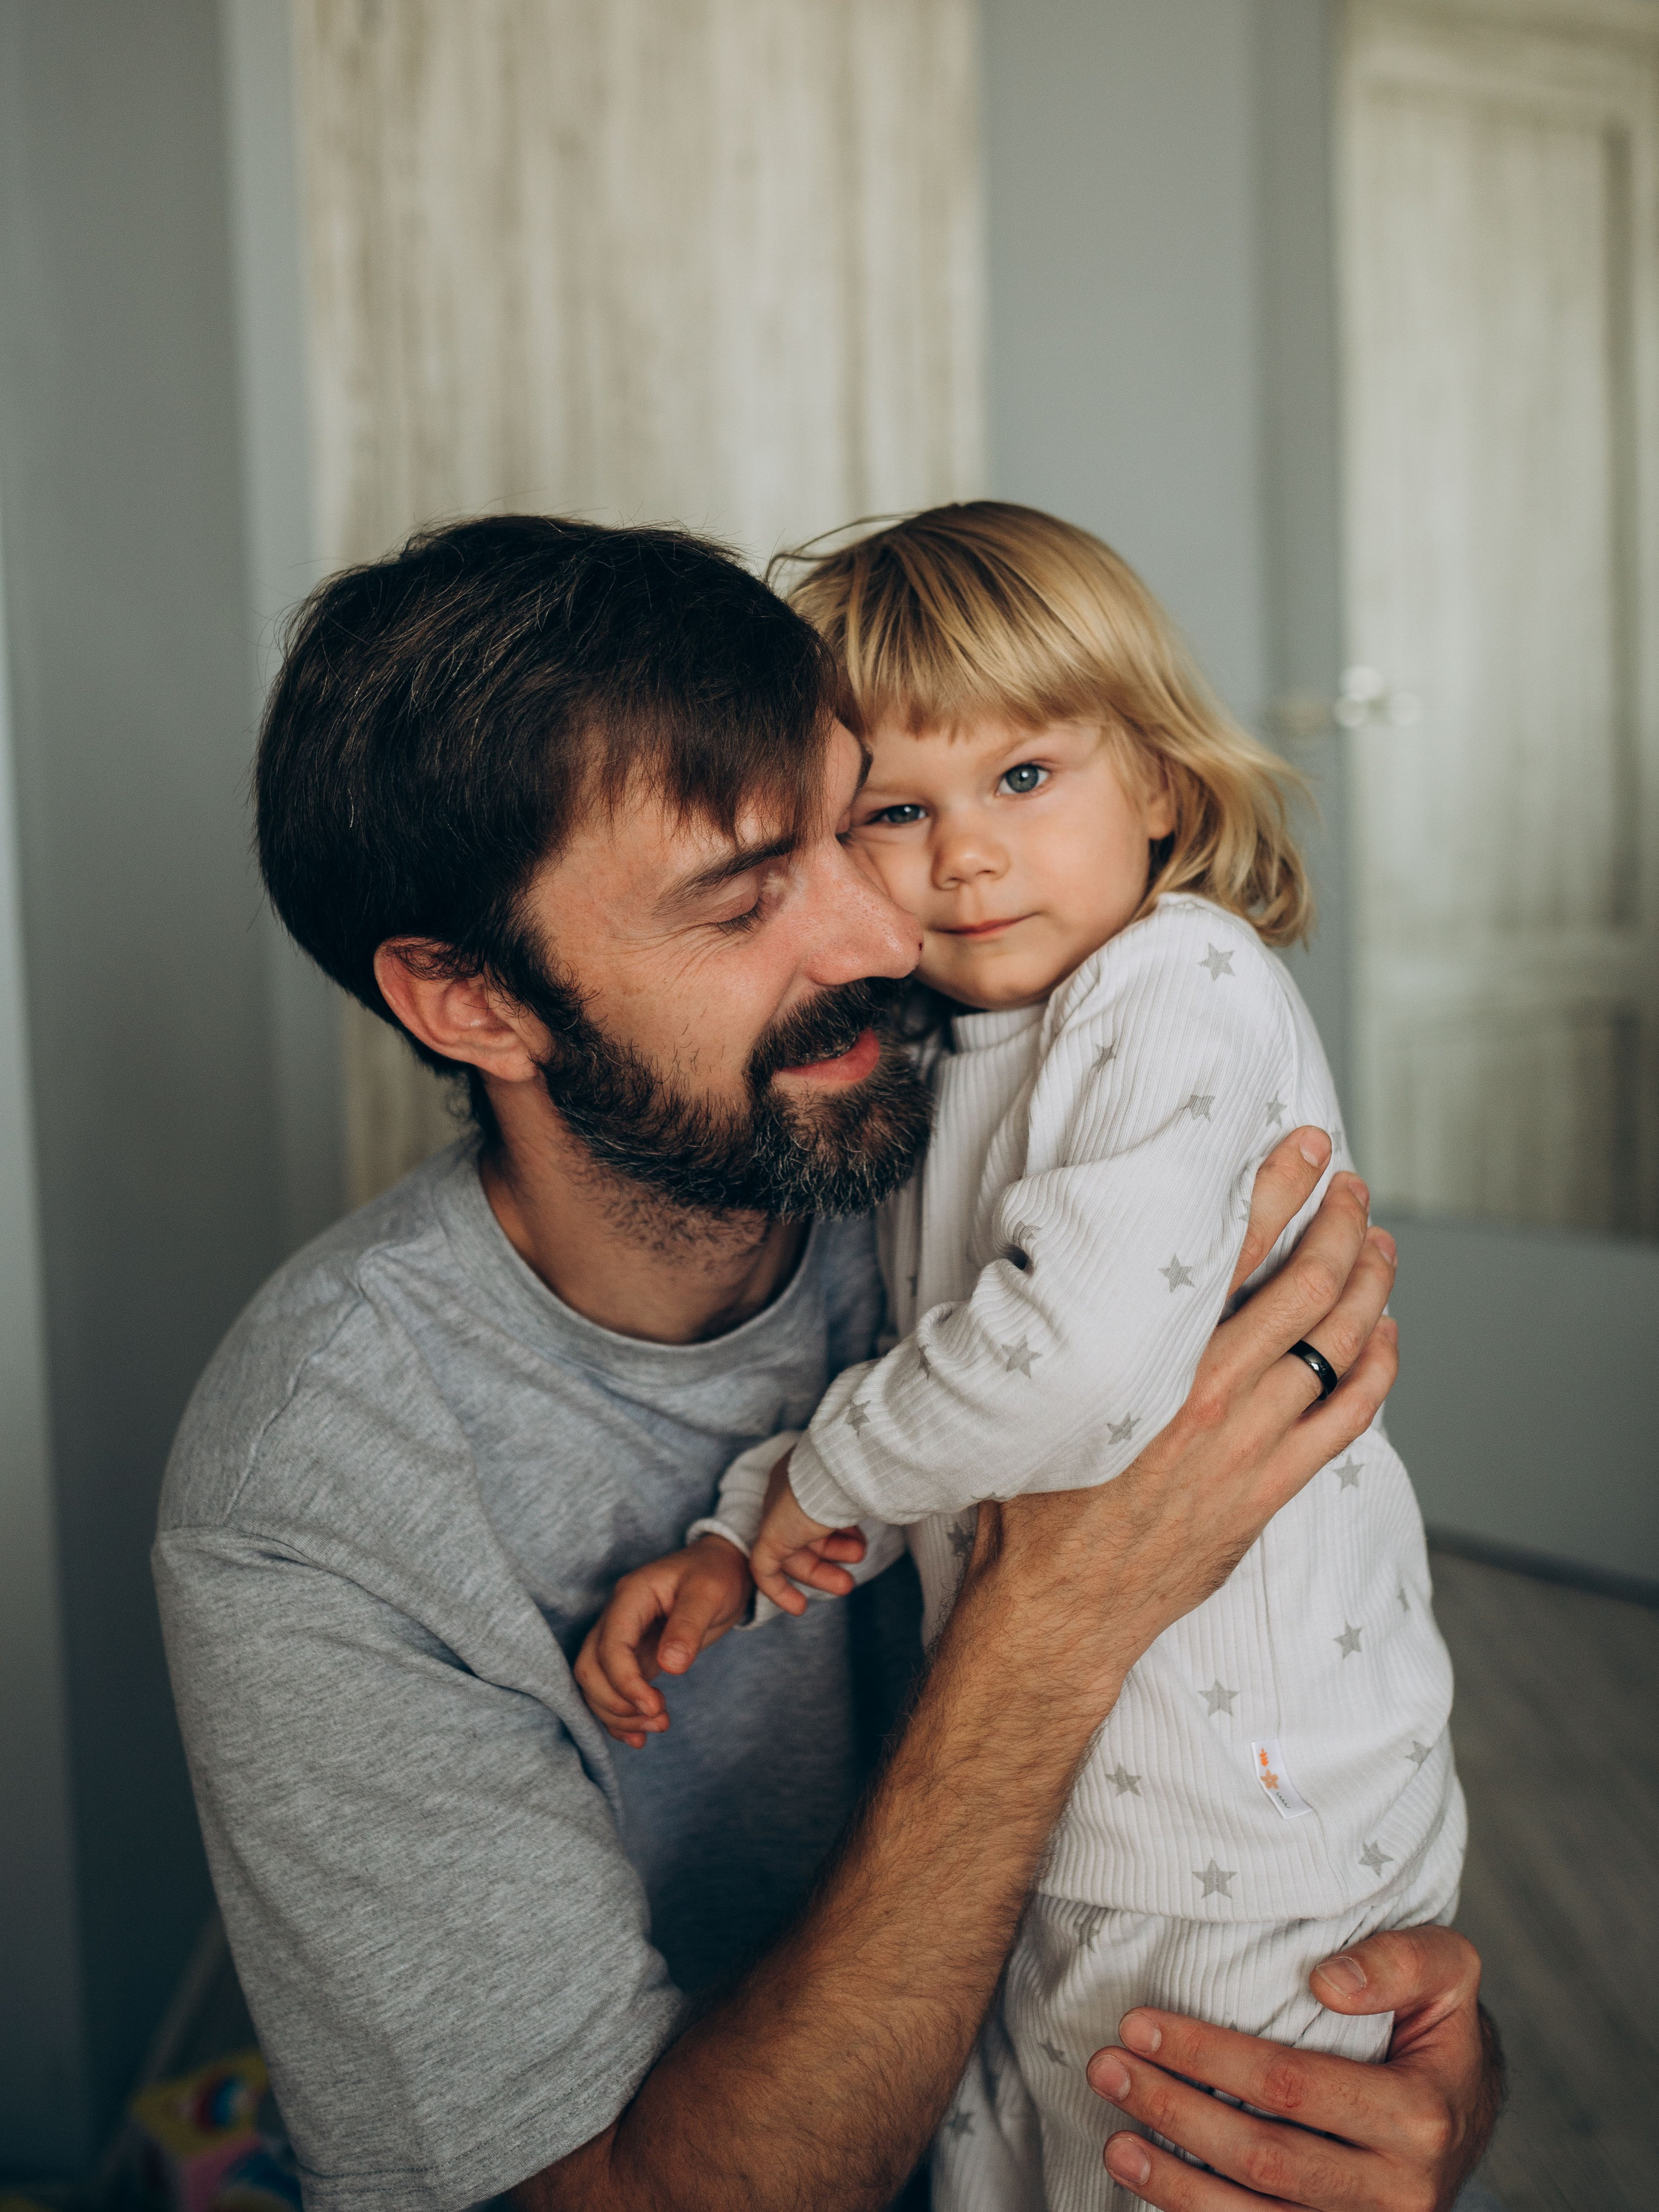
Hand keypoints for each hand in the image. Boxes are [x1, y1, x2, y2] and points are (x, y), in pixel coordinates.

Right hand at [573, 1537, 753, 1748]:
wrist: (723, 1567)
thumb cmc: (716, 1573)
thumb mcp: (709, 1593)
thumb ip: (688, 1627)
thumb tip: (670, 1667)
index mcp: (630, 1596)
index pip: (610, 1646)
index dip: (625, 1682)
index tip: (655, 1707)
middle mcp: (617, 1617)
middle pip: (590, 1668)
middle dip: (616, 1703)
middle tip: (658, 1720)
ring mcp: (622, 1637)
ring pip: (595, 1682)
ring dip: (617, 1713)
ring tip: (657, 1726)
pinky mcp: (633, 1655)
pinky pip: (611, 1688)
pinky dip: (618, 1714)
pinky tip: (639, 1734)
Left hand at [749, 1451, 868, 1616]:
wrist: (844, 1468)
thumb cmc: (860, 1473)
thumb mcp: (862, 1488)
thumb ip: (862, 1499)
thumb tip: (888, 1501)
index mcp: (805, 1475)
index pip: (815, 1510)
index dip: (839, 1531)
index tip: (859, 1543)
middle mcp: (786, 1491)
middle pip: (806, 1532)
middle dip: (835, 1553)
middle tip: (859, 1560)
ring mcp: (775, 1513)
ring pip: (793, 1552)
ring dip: (823, 1571)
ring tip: (847, 1584)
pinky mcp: (768, 1536)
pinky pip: (765, 1569)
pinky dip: (778, 1590)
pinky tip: (798, 1608)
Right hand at [965, 1137, 1398, 1713]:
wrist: (1059, 1608)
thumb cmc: (1035, 1500)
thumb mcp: (1042, 1393)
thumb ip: (1075, 1330)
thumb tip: (1079, 1261)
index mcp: (1156, 1355)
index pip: (1235, 1247)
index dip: (1280, 1187)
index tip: (1309, 1148)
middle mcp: (1214, 1391)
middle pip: (1306, 1285)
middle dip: (1342, 1225)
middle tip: (1352, 1189)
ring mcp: (1252, 1444)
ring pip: (1338, 1345)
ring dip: (1370, 1285)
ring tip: (1381, 1245)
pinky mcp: (1270, 1490)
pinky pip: (1348, 1419)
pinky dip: (1377, 1370)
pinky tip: (1385, 1337)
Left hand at [1087, 1926, 1503, 2209]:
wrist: (1466, 2114)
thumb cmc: (1439, 2030)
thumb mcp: (1448, 1968)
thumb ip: (1399, 1961)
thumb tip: (1326, 1981)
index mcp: (1419, 2117)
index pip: (1291, 2086)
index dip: (1208, 2055)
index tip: (1139, 2023)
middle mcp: (1400, 2192)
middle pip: (1264, 2159)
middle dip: (1174, 2111)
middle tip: (1108, 2069)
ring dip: (1175, 2185)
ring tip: (1115, 2143)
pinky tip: (1156, 2192)